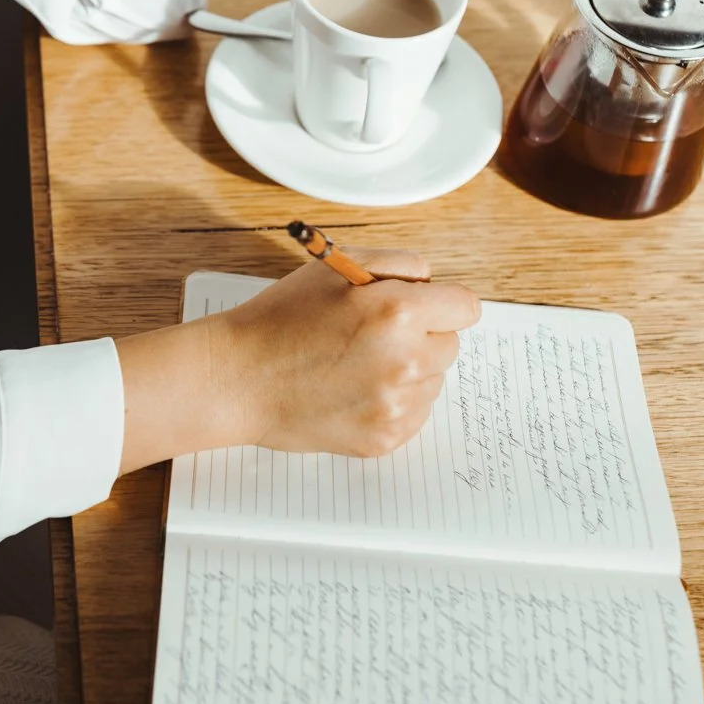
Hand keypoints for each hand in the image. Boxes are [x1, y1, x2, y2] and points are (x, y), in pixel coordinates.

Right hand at [216, 247, 479, 458]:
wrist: (237, 379)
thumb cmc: (280, 319)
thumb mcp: (336, 268)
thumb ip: (399, 264)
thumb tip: (433, 283)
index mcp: (398, 312)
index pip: (466, 308)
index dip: (441, 303)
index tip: (422, 308)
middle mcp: (405, 361)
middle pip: (451, 345)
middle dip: (422, 336)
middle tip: (374, 334)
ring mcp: (395, 406)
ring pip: (433, 382)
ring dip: (408, 371)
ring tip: (356, 364)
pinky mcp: (384, 439)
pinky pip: (414, 415)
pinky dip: (392, 403)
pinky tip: (352, 391)